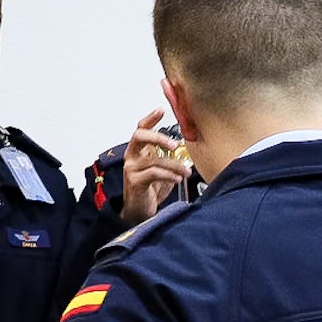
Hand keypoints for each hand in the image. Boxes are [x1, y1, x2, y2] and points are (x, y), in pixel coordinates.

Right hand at [116, 108, 186, 224]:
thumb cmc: (150, 189)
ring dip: (174, 165)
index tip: (161, 110)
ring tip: (186, 172)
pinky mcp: (135, 182)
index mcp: (139, 150)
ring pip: (153, 159)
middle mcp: (132, 156)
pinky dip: (168, 175)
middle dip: (158, 136)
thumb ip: (170, 158)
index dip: (150, 118)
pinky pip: (154, 173)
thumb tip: (189, 150)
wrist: (139, 212)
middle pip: (139, 136)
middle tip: (175, 144)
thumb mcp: (162, 169)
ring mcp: (132, 169)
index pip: (141, 128)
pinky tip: (176, 179)